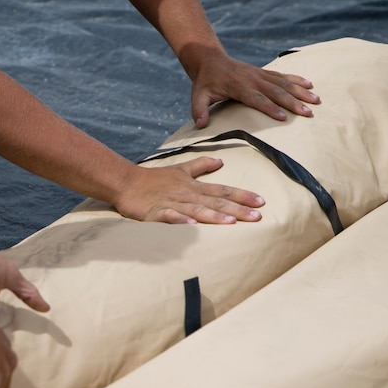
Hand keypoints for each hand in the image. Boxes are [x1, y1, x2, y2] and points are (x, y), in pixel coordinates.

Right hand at [115, 159, 264, 223]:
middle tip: (258, 217)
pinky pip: (169, 217)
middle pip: (215, 201)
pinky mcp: (155, 212)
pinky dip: (179, 221)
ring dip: (213, 216)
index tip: (261, 201)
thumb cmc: (154, 179)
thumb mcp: (180, 169)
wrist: (125, 182)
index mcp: (194, 186)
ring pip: (196, 210)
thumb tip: (220, 160)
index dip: (242, 195)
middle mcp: (187, 195)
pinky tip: (190, 227)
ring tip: (231, 223)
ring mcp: (172, 203)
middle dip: (237, 209)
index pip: (223, 190)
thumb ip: (200, 166)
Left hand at [190, 53, 319, 127]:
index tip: (284, 117)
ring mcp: (260, 74)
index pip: (257, 99)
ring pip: (283, 83)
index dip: (270, 108)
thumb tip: (200, 125)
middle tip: (308, 113)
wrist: (210, 60)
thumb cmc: (204, 82)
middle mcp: (252, 79)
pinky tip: (310, 84)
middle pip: (276, 92)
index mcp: (238, 86)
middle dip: (293, 102)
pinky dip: (297, 79)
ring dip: (300, 91)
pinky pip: (282, 76)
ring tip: (316, 100)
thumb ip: (198, 110)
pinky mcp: (263, 72)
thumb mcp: (197, 96)